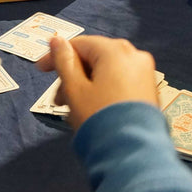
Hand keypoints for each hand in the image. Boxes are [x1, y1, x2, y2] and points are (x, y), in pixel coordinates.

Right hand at [37, 35, 158, 129]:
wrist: (133, 153)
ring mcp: (145, 73)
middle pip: (94, 57)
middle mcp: (135, 55)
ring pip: (107, 71)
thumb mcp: (75, 89)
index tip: (41, 71)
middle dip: (73, 75)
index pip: (80, 44)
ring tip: (75, 109)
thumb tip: (57, 39)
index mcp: (115, 50)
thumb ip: (64, 61)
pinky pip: (121, 81)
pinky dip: (104, 90)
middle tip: (59, 100)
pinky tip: (94, 110)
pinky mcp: (150, 90)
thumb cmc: (98, 117)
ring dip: (87, 85)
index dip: (57, 55)